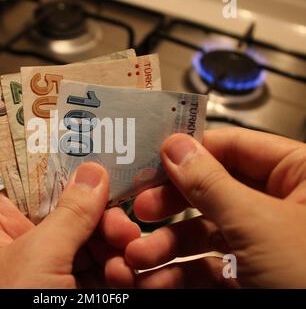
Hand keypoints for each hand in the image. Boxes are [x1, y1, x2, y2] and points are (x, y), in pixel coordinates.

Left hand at [0, 162, 139, 287]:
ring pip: (89, 244)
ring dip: (114, 250)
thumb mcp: (37, 257)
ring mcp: (43, 270)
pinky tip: (127, 275)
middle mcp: (16, 244)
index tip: (108, 173)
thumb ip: (70, 213)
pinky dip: (116, 272)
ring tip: (128, 259)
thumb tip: (91, 173)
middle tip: (125, 227)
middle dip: (103, 222)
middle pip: (70, 215)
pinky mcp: (63, 292)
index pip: (38, 186)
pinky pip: (97, 271)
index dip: (75, 179)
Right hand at [125, 127, 305, 287]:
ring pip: (204, 232)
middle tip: (141, 209)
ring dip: (165, 246)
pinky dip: (179, 272)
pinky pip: (208, 265)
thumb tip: (176, 147)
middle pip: (212, 190)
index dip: (191, 153)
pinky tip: (155, 281)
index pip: (235, 146)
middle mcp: (281, 204)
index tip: (152, 161)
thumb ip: (210, 182)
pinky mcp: (252, 275)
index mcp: (301, 174)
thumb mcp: (258, 224)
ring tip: (137, 258)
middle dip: (170, 206)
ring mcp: (264, 242)